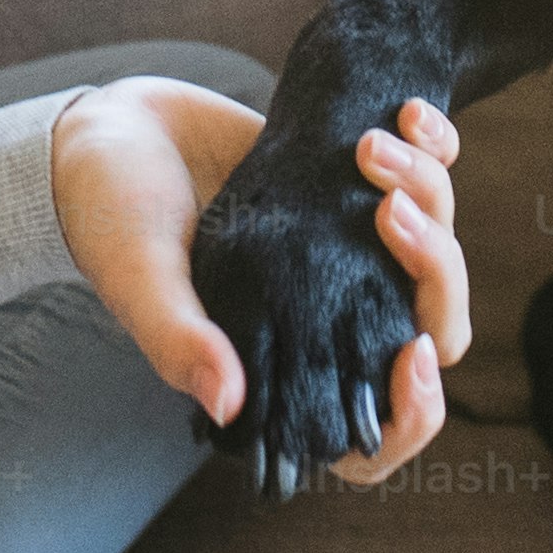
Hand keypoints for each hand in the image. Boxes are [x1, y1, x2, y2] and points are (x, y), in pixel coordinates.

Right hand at [55, 78, 470, 484]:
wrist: (114, 128)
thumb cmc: (112, 217)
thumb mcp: (140, 278)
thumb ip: (179, 339)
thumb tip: (229, 405)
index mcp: (280, 372)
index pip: (371, 439)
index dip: (412, 414)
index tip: (412, 349)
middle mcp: (328, 323)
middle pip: (430, 333)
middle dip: (437, 272)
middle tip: (389, 207)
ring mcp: (351, 258)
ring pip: (439, 254)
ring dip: (431, 194)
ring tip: (373, 143)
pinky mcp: (356, 192)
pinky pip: (430, 180)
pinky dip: (437, 148)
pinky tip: (410, 113)